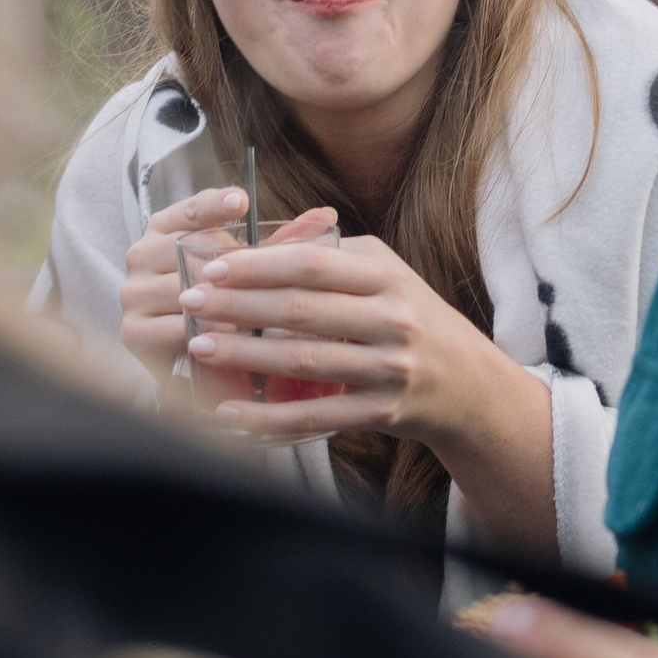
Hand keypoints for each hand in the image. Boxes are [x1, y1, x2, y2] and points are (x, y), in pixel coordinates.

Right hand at [115, 186, 254, 385]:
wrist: (181, 356)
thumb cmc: (214, 303)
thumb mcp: (235, 269)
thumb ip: (266, 246)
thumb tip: (318, 218)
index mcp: (163, 229)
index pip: (190, 210)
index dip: (215, 205)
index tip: (242, 201)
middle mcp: (141, 255)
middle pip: (190, 250)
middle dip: (230, 267)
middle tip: (267, 281)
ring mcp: (133, 293)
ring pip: (186, 291)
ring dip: (223, 304)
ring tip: (257, 314)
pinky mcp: (133, 330)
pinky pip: (179, 328)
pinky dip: (209, 335)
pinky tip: (232, 339)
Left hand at [179, 234, 552, 550]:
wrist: (468, 385)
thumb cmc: (411, 317)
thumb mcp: (385, 276)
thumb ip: (331, 254)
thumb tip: (257, 241)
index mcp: (387, 277)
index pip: (313, 264)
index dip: (258, 264)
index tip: (211, 265)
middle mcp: (392, 320)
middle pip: (301, 309)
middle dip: (237, 305)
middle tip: (188, 301)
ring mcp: (389, 370)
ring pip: (303, 360)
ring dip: (244, 354)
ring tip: (198, 346)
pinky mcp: (382, 413)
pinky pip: (315, 416)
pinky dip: (267, 416)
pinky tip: (228, 412)